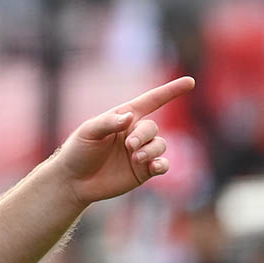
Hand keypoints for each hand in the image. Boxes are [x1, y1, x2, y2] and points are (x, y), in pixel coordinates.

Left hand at [55, 76, 194, 206]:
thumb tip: (130, 118)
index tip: (190, 81)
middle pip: (152, 128)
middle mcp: (134, 133)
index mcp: (123, 118)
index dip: (170, 91)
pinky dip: (162, 165)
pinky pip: (162, 165)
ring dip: (151, 150)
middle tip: (129, 146)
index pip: (151, 101)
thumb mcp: (88, 132)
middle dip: (144, 135)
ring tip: (135, 158)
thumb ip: (108, 123)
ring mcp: (140, 152)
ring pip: (160, 145)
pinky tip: (155, 167)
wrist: (73, 181)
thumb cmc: (78, 151)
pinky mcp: (142, 171)